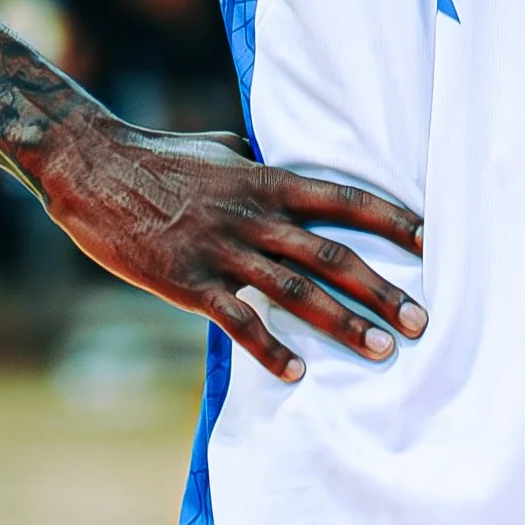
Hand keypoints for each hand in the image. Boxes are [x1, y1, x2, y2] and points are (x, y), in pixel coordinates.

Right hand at [32, 102, 426, 383]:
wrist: (92, 166)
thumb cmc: (159, 154)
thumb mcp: (221, 149)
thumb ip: (260, 167)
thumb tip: (289, 174)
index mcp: (265, 178)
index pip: (344, 198)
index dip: (392, 219)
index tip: (432, 242)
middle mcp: (253, 214)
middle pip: (332, 253)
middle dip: (381, 288)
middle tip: (421, 321)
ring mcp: (220, 249)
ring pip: (295, 290)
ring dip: (341, 324)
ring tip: (381, 351)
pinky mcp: (187, 281)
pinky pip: (238, 321)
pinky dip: (270, 349)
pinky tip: (297, 375)